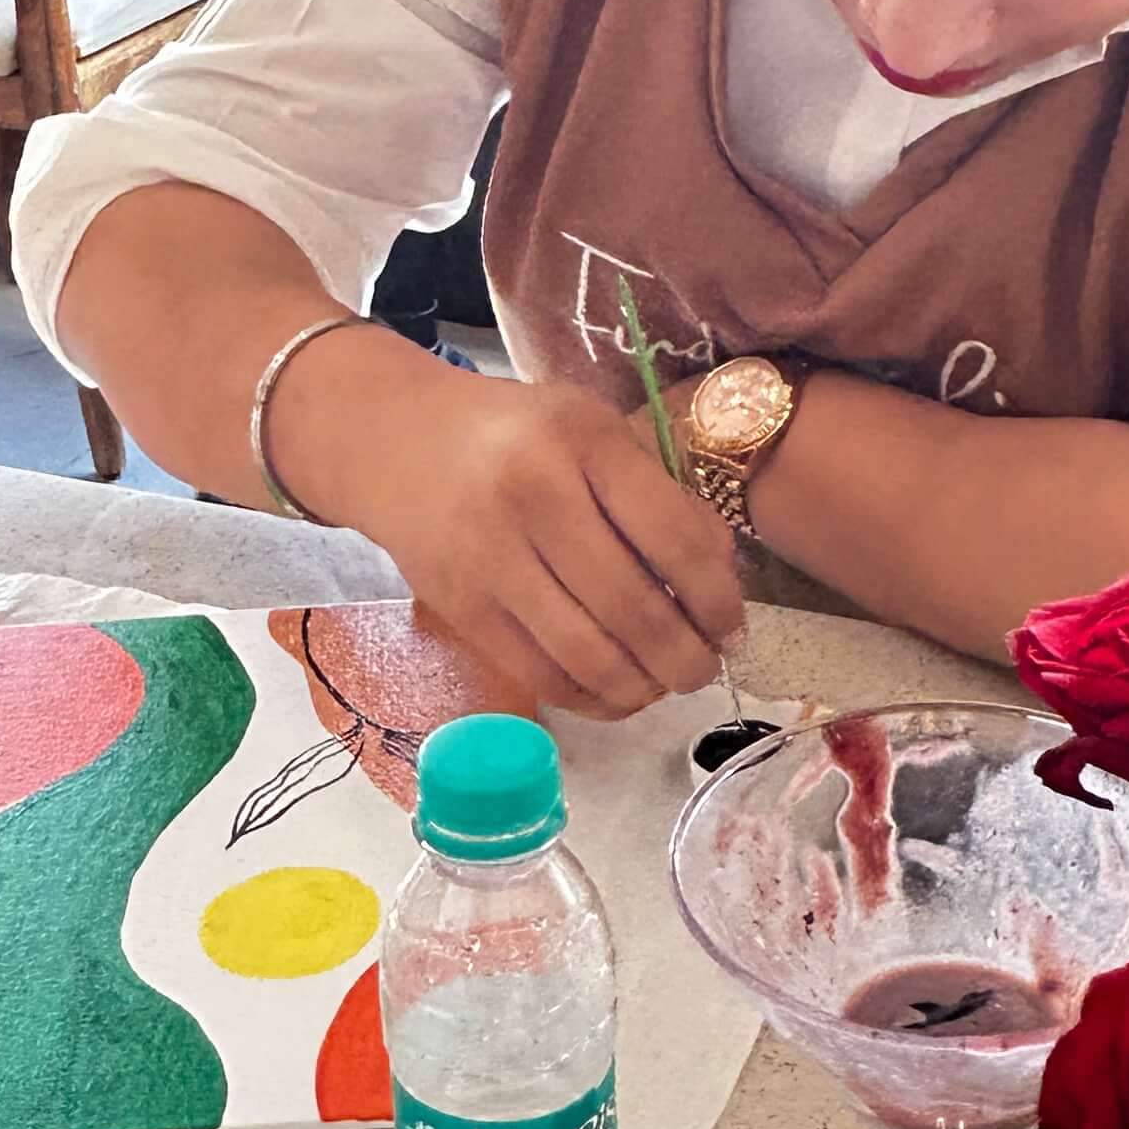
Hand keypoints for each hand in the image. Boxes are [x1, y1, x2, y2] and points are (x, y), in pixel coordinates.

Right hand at [293, 353, 743, 721]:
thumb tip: (722, 577)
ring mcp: (489, 557)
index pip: (671, 539)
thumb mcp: (593, 431)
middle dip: (685, 658)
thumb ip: (662, 495)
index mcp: (583, 441)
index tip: (734, 628)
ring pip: (587, 655)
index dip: (717, 600)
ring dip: (642, 688)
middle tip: (705, 670)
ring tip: (664, 685)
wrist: (394, 440)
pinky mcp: (459, 606)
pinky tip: (615, 691)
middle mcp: (534, 496)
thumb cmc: (515, 433)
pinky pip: (539, 673)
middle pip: (632, 609)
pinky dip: (589, 697)